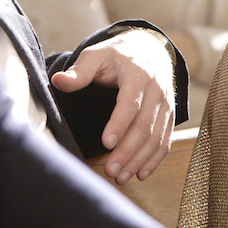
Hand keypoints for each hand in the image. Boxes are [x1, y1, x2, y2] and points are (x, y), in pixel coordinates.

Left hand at [51, 28, 175, 182]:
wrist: (149, 50)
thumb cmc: (118, 56)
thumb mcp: (97, 55)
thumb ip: (79, 71)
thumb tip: (58, 81)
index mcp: (138, 74)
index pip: (130, 102)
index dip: (119, 123)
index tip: (106, 143)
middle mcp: (157, 90)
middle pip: (144, 125)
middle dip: (127, 151)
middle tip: (111, 171)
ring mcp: (166, 104)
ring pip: (156, 137)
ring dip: (139, 160)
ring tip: (121, 177)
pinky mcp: (169, 116)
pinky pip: (165, 140)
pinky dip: (154, 159)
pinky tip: (141, 173)